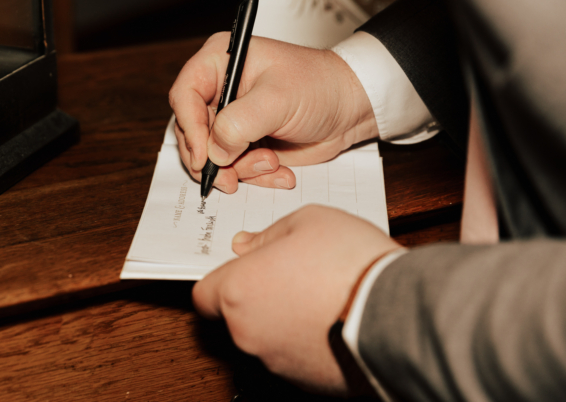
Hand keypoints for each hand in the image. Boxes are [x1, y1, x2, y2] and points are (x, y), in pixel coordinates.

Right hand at [169, 32, 377, 193]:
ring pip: (212, 156)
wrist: (350, 108)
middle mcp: (221, 91)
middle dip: (214, 159)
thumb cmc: (320, 87)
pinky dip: (254, 177)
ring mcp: (232, 120)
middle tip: (231, 177)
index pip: (185, 95)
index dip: (190, 128)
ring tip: (271, 164)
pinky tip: (279, 172)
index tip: (204, 155)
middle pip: (192, 132)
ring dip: (240, 170)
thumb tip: (214, 151)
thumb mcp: (278, 100)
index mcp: (221, 62)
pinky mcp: (245, 143)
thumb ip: (239, 124)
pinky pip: (234, 169)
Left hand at [192, 205, 400, 394]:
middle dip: (258, 296)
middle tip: (291, 274)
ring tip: (321, 294)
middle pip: (237, 315)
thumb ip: (266, 235)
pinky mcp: (305, 381)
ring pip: (266, 336)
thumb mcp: (307, 221)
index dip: (221, 281)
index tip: (242, 271)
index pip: (204, 294)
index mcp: (240, 290)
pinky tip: (333, 318)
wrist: (398, 311)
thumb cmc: (351, 261)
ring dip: (283, 318)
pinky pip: (294, 355)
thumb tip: (246, 246)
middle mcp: (249, 332)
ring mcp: (276, 361)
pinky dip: (306, 340)